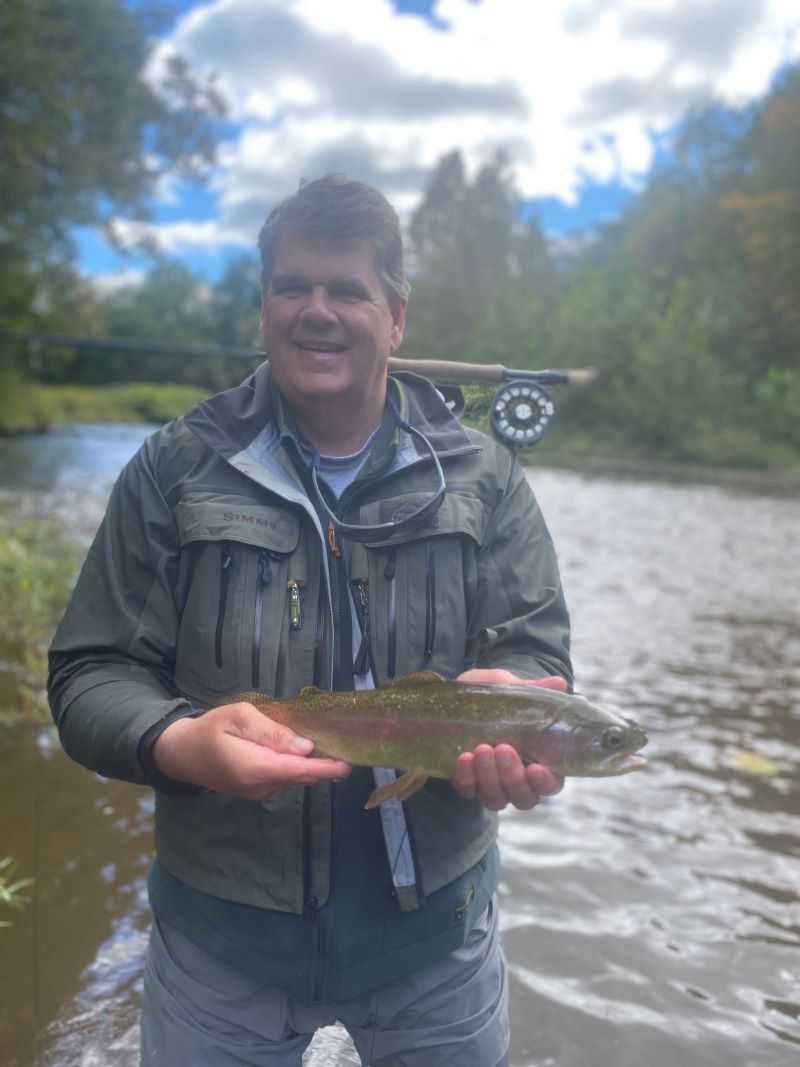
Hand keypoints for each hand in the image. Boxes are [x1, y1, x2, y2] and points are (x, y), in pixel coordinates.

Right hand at [152, 700, 350, 799]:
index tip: (349, 765)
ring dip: (309, 764)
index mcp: (255, 767)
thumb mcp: (239, 718)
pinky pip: (282, 778)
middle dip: (324, 765)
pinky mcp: (256, 790)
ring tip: (327, 744)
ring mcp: (258, 792)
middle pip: (300, 776)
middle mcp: (260, 786)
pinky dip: (295, 766)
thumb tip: (304, 748)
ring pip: (292, 777)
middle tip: (346, 747)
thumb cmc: (209, 729)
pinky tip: (301, 752)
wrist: (181, 753)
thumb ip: (271, 732)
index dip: (325, 769)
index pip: (298, 770)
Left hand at [451, 669, 566, 810]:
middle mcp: (518, 779)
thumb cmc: (496, 698)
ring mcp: (492, 784)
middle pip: (524, 798)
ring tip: (483, 749)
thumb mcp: (512, 689)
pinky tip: (464, 757)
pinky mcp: (468, 783)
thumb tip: (559, 683)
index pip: (551, 784)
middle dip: (513, 778)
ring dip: (490, 778)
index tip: (536, 768)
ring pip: (496, 800)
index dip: (545, 782)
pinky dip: (467, 777)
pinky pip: (468, 790)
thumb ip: (535, 690)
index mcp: (540, 760)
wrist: (460, 696)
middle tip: (504, 749)